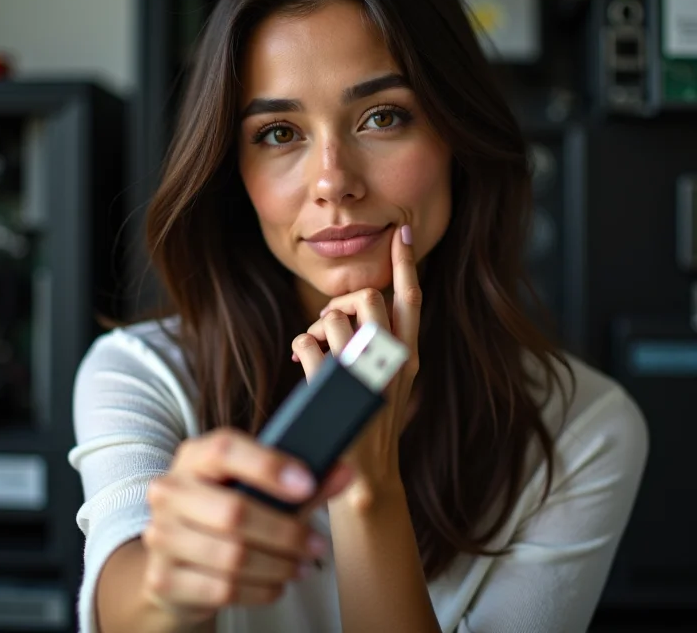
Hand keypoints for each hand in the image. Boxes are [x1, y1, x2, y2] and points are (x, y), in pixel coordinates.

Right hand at [141, 428, 353, 622]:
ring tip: (301, 566)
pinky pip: (223, 589)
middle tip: (317, 544)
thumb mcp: (257, 487)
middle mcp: (169, 491)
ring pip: (232, 556)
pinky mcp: (164, 578)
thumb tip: (343, 472)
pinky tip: (277, 583)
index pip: (225, 449)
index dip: (268, 466)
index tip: (307, 484)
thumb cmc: (224, 508)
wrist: (175, 557)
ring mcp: (161, 535)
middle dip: (285, 532)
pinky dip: (260, 589)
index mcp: (193, 456)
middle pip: (234, 511)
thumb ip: (300, 480)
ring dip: (278, 565)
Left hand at [291, 225, 420, 506]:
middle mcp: (393, 362)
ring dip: (317, 326)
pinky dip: (300, 344)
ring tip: (315, 346)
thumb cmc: (373, 423)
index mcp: (410, 356)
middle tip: (331, 321)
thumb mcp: (391, 382)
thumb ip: (382, 346)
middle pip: (368, 298)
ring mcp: (364, 376)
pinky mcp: (334, 391)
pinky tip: (301, 359)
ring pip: (334, 318)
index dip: (406, 263)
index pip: (412, 299)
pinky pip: (308, 343)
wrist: (366, 478)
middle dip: (342, 301)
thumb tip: (352, 310)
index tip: (402, 233)